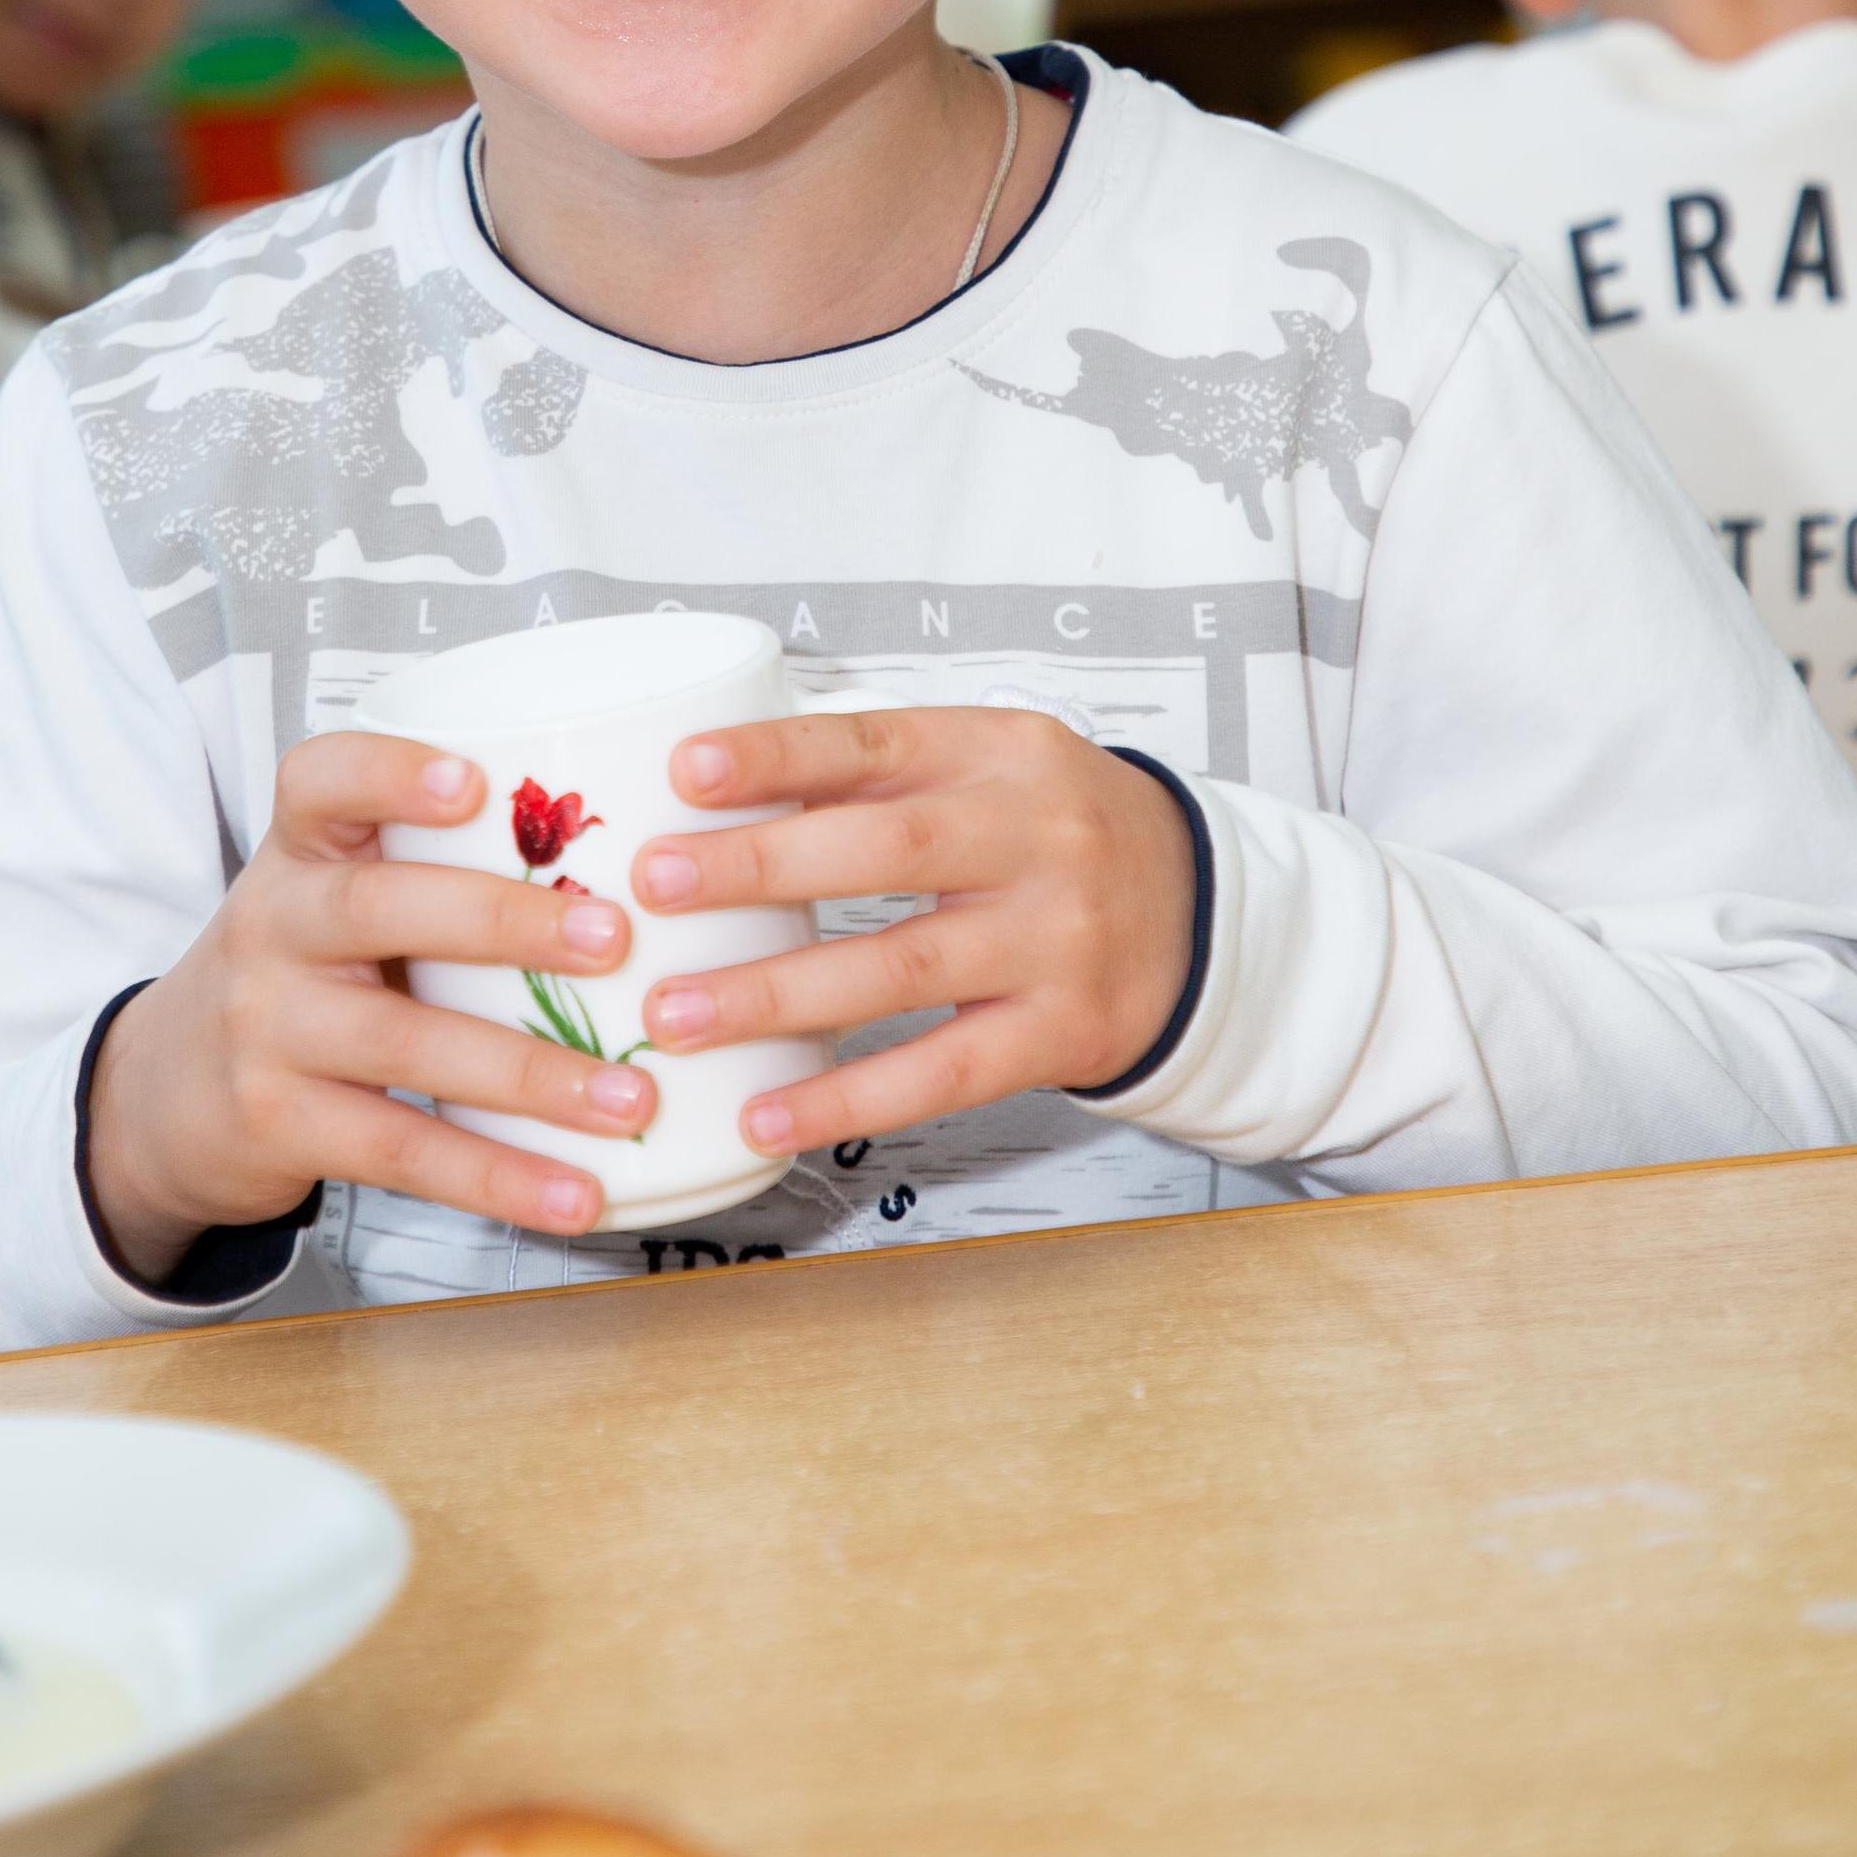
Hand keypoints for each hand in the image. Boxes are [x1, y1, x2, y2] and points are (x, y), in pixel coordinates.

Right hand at [85, 732, 653, 1284]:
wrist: (166, 1093)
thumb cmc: (302, 972)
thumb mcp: (335, 897)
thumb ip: (438, 869)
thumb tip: (640, 864)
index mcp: (299, 851)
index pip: (318, 781)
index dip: (391, 773)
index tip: (473, 782)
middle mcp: (271, 927)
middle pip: (377, 907)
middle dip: (502, 920)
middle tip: (614, 937)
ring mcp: (267, 1029)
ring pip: (403, 1043)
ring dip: (529, 1075)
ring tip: (627, 1095)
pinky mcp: (279, 1125)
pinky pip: (400, 1150)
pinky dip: (497, 1176)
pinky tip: (577, 1193)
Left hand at [633, 707, 1194, 1160]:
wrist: (1201, 910)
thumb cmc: (1055, 831)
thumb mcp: (991, 767)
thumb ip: (880, 776)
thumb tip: (718, 789)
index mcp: (1002, 753)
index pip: (878, 742)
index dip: (780, 756)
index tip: (687, 770)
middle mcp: (1038, 837)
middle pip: (888, 851)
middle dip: (761, 868)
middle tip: (655, 887)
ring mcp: (1056, 939)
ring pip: (903, 969)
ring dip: (779, 995)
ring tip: (678, 1015)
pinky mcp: (1064, 1032)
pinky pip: (942, 1072)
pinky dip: (848, 1098)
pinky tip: (767, 1114)